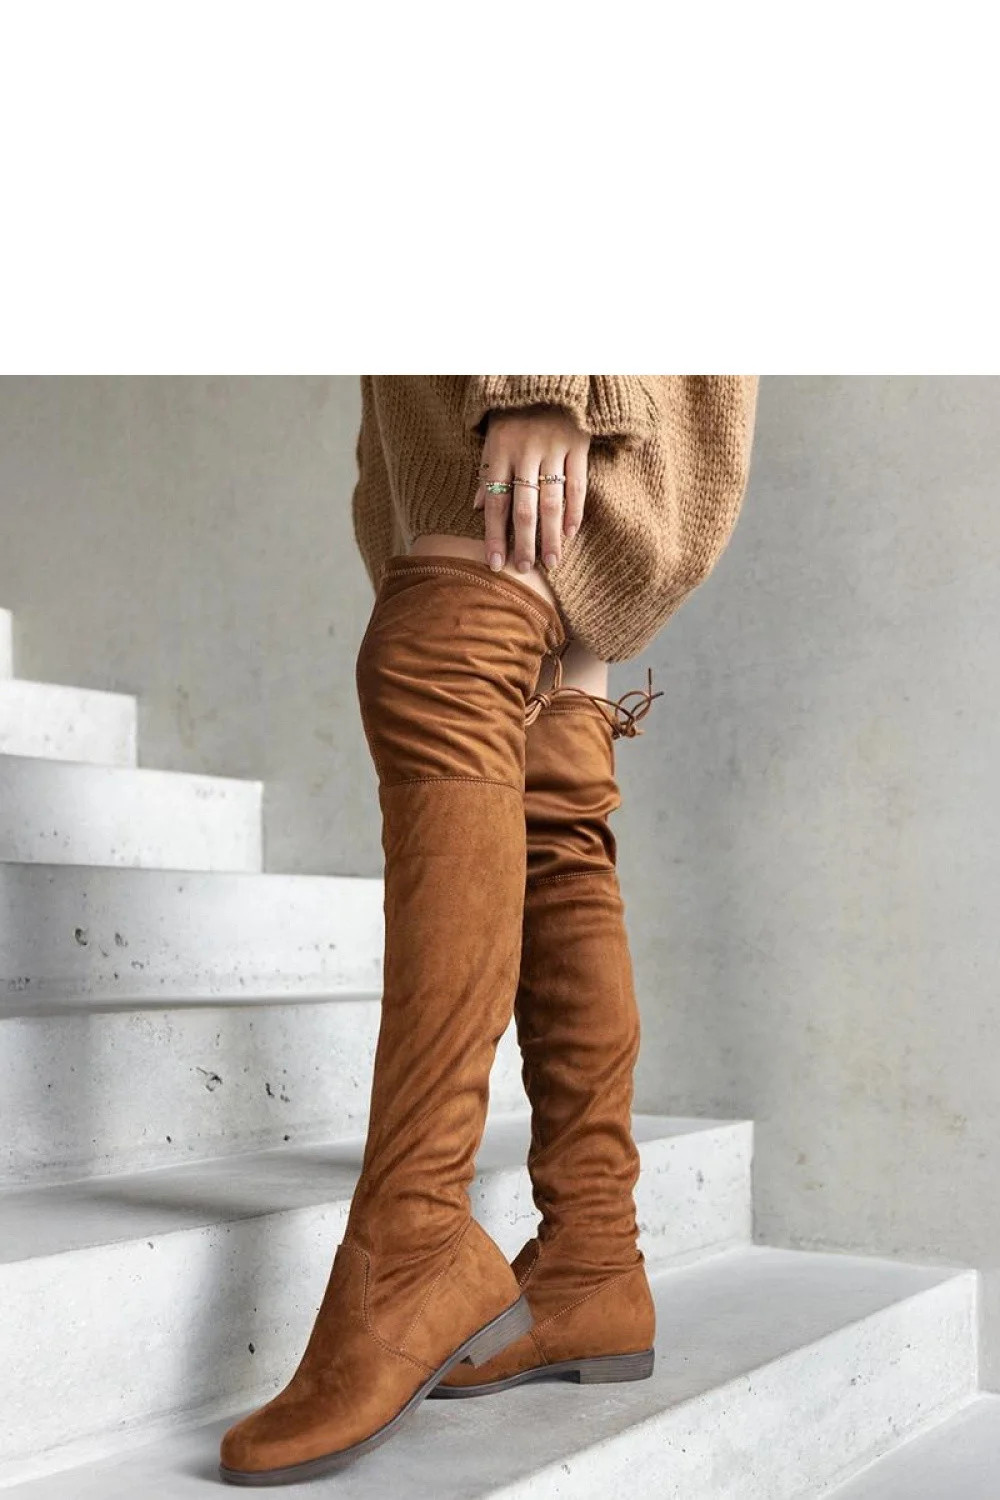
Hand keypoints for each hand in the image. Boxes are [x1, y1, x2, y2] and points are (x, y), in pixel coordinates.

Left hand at [474, 404, 588, 573]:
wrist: (547, 375)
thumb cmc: (514, 414)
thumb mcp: (492, 438)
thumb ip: (488, 473)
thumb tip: (478, 509)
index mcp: (500, 453)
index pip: (495, 503)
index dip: (494, 536)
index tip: (495, 564)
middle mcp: (525, 453)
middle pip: (524, 508)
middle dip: (524, 543)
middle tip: (525, 570)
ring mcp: (554, 449)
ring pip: (552, 501)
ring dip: (551, 535)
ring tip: (551, 562)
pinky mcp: (578, 445)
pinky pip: (578, 484)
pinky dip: (575, 511)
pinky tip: (571, 534)